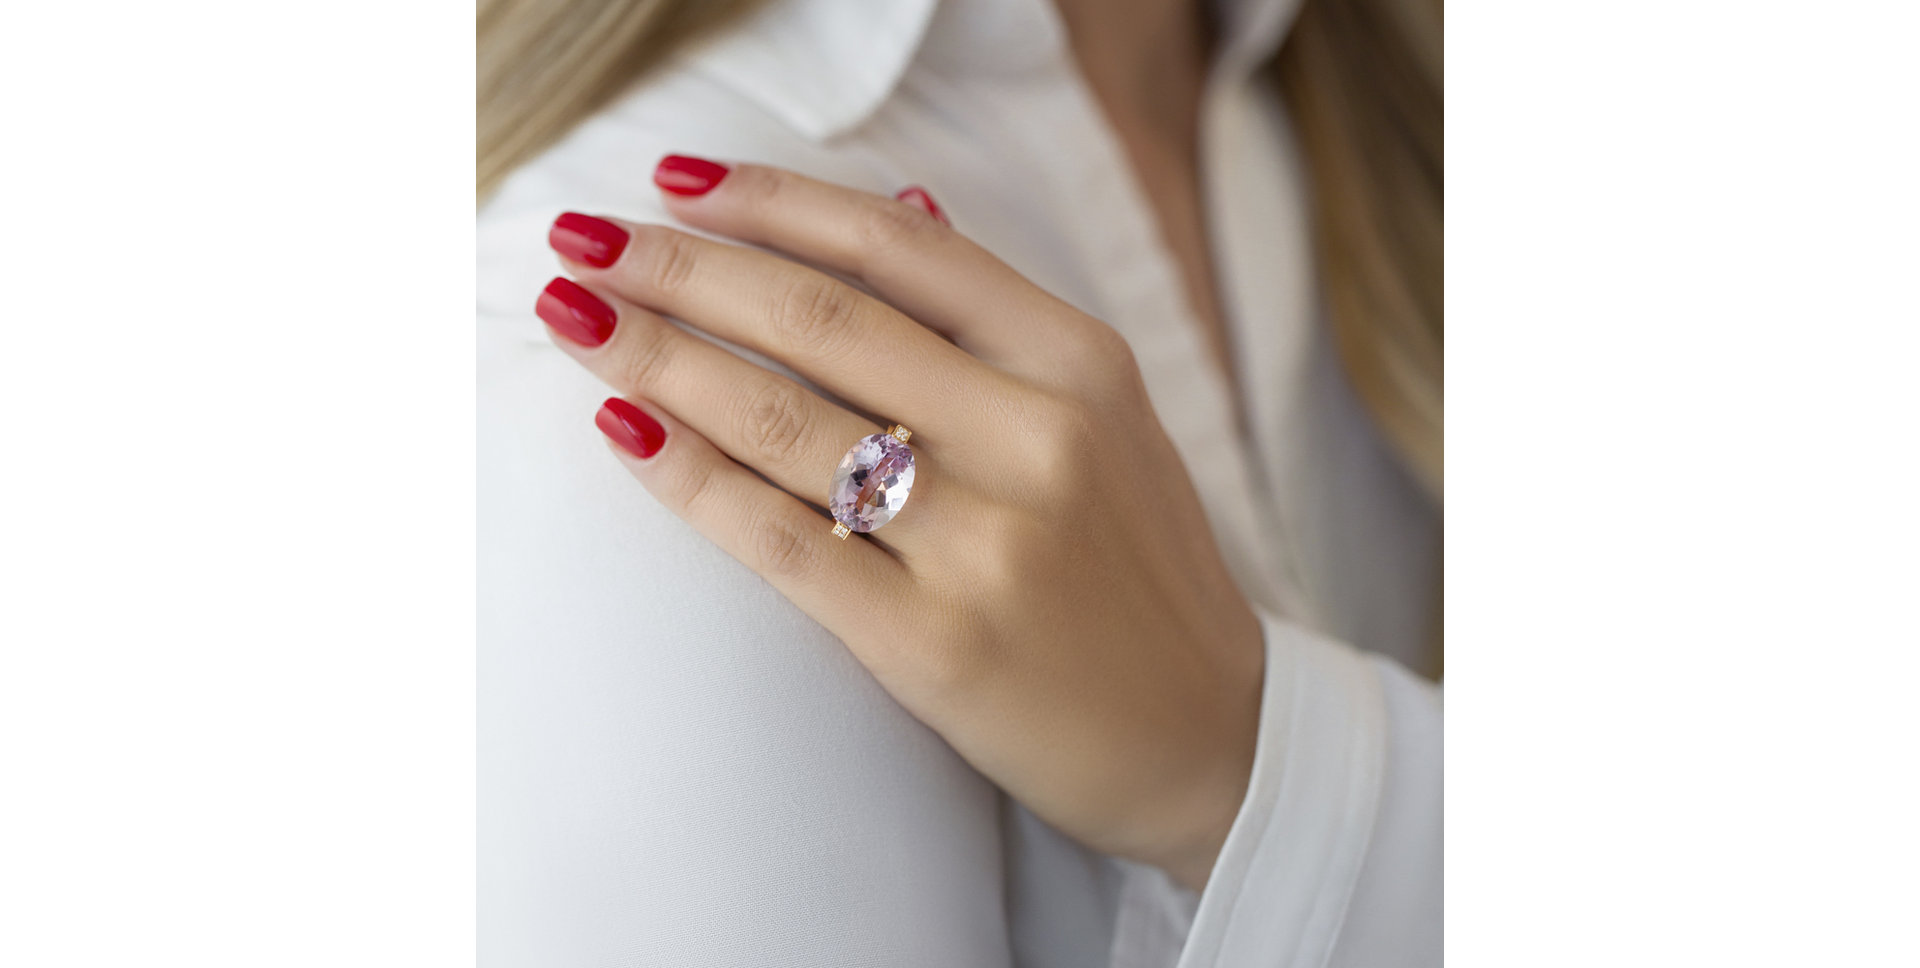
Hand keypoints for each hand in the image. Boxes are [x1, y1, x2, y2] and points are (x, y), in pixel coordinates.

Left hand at [537, 156, 1264, 888]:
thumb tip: (898, 202)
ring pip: (784, 423)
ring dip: (658, 358)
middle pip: (820, 321)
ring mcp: (988, 544)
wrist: (1211, 742)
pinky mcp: (935, 645)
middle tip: (581, 241)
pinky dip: (691, 479)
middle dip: (680, 269)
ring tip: (575, 319)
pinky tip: (627, 431)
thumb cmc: (1140, 572)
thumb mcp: (1107, 418)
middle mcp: (1037, 438)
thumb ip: (998, 320)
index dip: (771, 202)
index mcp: (1080, 364)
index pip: (898, 248)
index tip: (676, 182)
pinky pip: (782, 542)